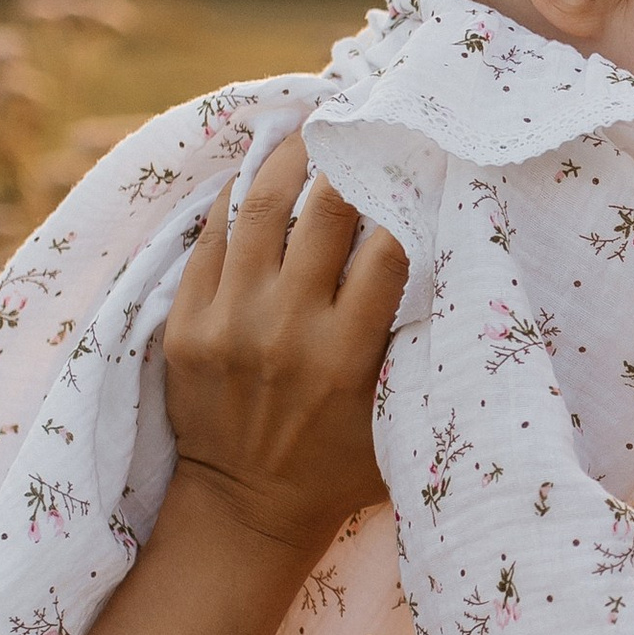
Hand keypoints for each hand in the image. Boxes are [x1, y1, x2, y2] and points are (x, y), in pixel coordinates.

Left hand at [162, 137, 408, 562]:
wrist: (245, 510)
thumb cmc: (340, 469)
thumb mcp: (397, 423)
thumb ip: (417, 354)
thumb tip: (448, 271)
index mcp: (345, 356)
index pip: (387, 250)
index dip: (409, 199)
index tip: (421, 167)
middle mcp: (285, 331)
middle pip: (325, 212)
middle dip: (349, 162)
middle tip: (363, 125)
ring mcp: (228, 323)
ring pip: (260, 208)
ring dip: (288, 158)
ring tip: (308, 129)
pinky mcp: (186, 325)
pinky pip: (211, 239)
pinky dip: (236, 201)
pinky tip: (258, 174)